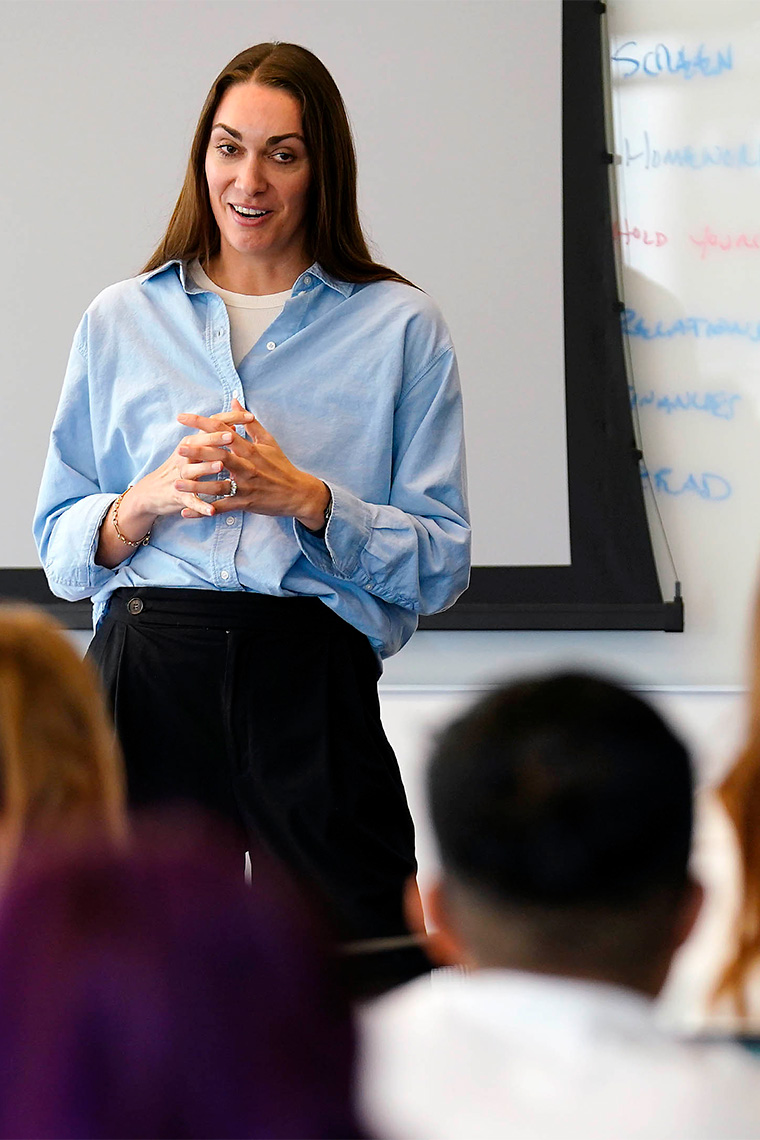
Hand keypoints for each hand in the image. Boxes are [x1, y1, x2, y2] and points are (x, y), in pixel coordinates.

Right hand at [128, 422, 243, 522]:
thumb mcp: (194, 449)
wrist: (152, 492)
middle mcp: (185, 456)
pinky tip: (212, 511)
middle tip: (232, 436)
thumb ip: (213, 438)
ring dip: (206, 468)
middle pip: (200, 444)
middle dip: (215, 439)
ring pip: (193, 471)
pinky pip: (191, 501)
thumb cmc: (181, 467)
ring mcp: (181, 476)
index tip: (250, 416)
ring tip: (221, 467)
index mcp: (192, 443)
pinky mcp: (179, 496)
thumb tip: (232, 426)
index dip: (230, 419)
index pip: (211, 425)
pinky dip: (201, 506)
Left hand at [175, 399, 329, 528]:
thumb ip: (249, 422)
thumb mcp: (268, 441)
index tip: (183, 417)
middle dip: (200, 452)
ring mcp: (245, 487)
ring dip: (197, 485)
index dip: (202, 423)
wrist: (298, 494)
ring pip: (218, 486)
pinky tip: (185, 511)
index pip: (224, 431)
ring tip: (177, 482)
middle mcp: (247, 467)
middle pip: (221, 457)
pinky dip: (203, 511)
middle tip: (180, 448)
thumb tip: (234, 400)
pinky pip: (221, 508)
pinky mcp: (245, 504)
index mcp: (251, 450)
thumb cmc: (281, 466)